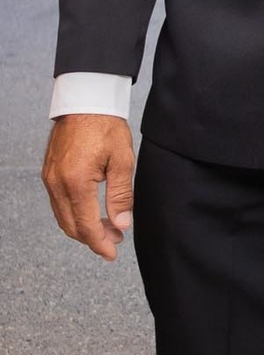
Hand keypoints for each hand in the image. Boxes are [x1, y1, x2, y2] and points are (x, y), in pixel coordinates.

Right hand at [43, 114, 135, 260]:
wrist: (85, 100)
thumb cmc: (106, 125)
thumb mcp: (123, 160)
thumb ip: (121, 195)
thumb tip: (121, 224)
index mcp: (76, 182)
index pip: (86, 225)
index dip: (100, 243)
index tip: (112, 253)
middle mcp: (57, 183)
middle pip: (71, 226)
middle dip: (92, 239)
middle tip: (115, 241)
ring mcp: (49, 178)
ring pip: (62, 216)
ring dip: (82, 227)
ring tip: (107, 228)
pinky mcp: (49, 172)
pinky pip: (58, 203)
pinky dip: (73, 214)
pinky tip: (90, 212)